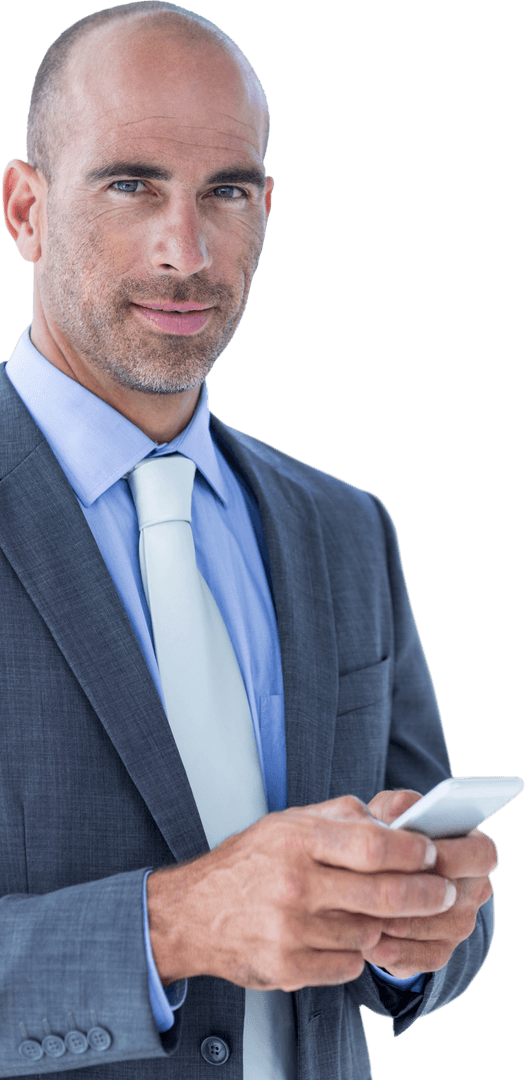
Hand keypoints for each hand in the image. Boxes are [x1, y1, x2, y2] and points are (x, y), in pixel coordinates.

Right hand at [147, 794, 458, 992]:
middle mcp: (294, 884)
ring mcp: (290, 930)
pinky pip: (349, 965)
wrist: (191, 913)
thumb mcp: (288, 823)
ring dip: (382, 924)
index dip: (413, 852)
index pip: (374, 846)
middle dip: (426, 895)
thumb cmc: (248, 864)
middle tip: (441, 892)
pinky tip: (339, 936)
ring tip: (373, 912)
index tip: (430, 854)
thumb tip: (399, 818)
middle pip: (384, 895)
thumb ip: (344, 817)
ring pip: (370, 932)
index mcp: (296, 840)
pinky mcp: (287, 968)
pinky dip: (354, 953)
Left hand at [361, 789, 497, 977]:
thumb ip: (396, 805)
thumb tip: (402, 807)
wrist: (379, 879)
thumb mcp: (389, 815)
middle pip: (459, 897)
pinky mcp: (439, 952)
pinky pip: (422, 958)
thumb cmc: (389, 838)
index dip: (457, 855)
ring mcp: (459, 924)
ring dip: (400, 924)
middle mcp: (473, 889)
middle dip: (420, 894)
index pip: (483, 854)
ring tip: (365, 916)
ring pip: (436, 929)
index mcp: (472, 849)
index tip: (426, 855)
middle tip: (384, 889)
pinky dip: (395, 952)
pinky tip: (369, 943)